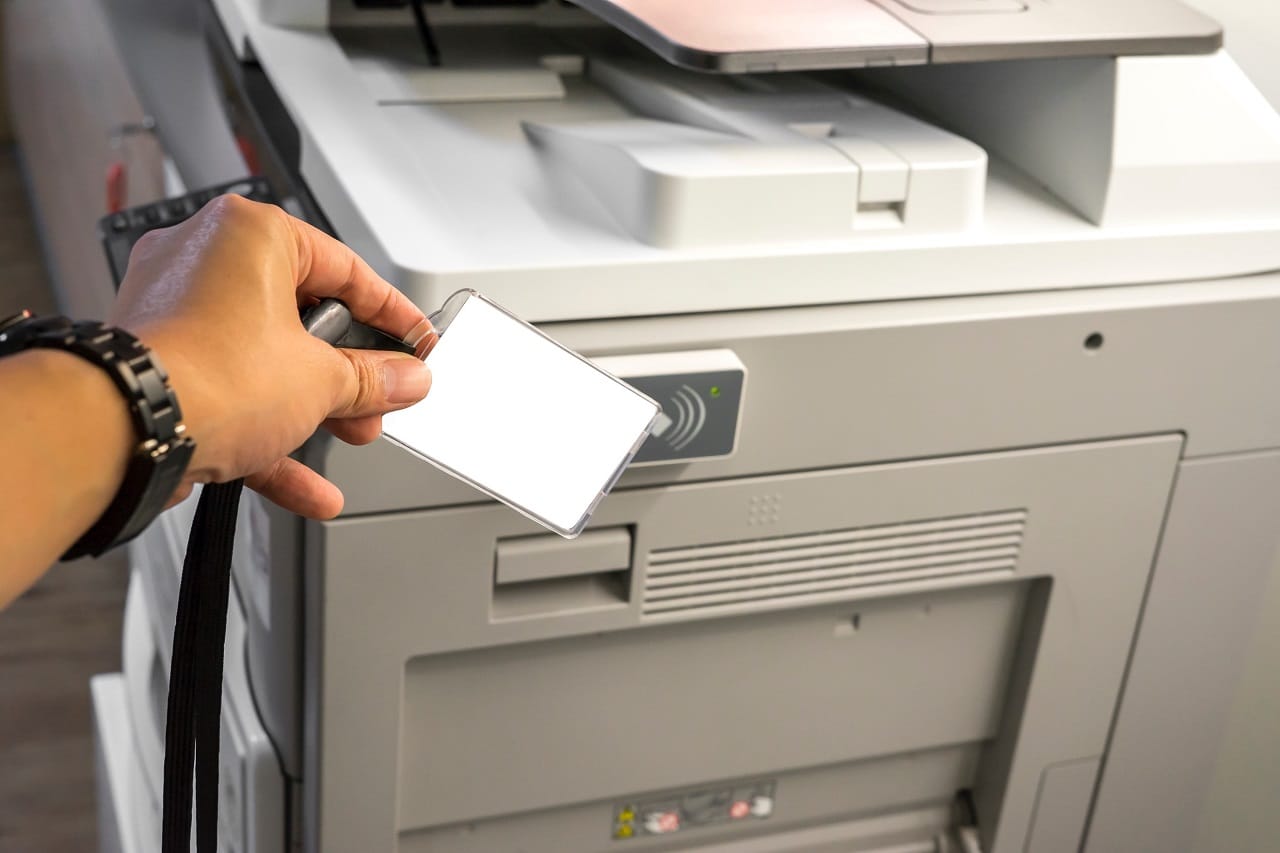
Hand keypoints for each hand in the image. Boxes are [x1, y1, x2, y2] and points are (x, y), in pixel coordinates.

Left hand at [109, 194, 431, 518]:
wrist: (125, 429)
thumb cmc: (205, 376)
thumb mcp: (321, 380)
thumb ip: (373, 379)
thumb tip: (405, 378)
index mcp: (250, 234)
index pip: (344, 269)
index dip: (391, 315)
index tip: (415, 341)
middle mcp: (206, 261)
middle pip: (303, 317)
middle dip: (347, 372)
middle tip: (380, 397)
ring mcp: (177, 312)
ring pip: (266, 357)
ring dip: (314, 404)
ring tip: (350, 434)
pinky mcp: (162, 362)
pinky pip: (231, 391)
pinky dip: (268, 432)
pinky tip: (306, 482)